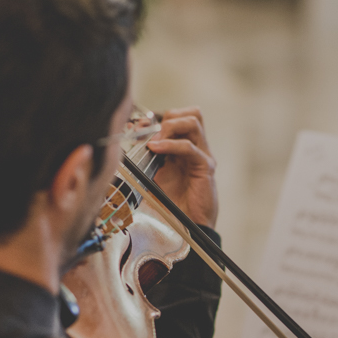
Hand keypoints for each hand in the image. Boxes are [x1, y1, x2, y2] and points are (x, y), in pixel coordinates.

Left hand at [146, 107, 217, 228]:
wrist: (188, 224)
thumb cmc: (174, 202)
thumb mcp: (155, 175)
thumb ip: (148, 157)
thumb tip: (131, 141)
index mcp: (186, 147)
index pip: (179, 117)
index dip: (159, 118)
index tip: (139, 126)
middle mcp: (198, 147)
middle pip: (191, 113)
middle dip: (168, 118)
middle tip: (152, 133)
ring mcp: (203, 154)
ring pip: (193, 121)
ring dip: (170, 126)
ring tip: (155, 141)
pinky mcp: (205, 166)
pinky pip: (190, 147)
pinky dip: (171, 145)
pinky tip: (156, 149)